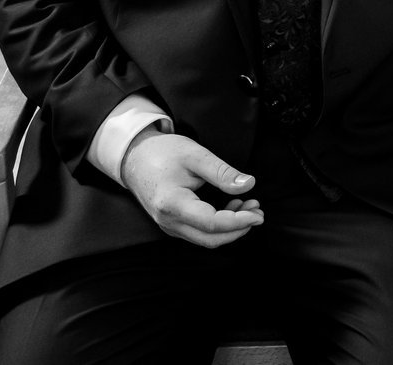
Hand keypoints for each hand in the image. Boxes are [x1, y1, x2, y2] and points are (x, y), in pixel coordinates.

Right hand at [120, 126, 265, 247]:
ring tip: (249, 205)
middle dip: (239, 228)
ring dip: (231, 228)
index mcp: (172, 204)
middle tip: (258, 210)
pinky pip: (199, 232)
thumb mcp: (196, 155)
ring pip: (206, 239)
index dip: (238, 221)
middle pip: (210, 239)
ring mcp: (169, 226)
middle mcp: (169, 221)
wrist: (134, 157)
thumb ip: (222, 172)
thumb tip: (248, 184)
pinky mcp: (172, 224)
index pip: (212, 223)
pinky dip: (219, 225)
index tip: (258, 213)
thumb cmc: (162, 152)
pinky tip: (232, 206)